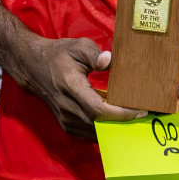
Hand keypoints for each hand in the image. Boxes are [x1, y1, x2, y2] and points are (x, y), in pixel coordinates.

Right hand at [10, 36, 145, 139]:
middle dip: (123, 122)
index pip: (99, 109)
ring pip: (95, 131)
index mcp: (71, 87)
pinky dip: (104, 129)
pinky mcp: (66, 124)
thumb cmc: (59, 55)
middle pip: (99, 124)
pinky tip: (118, 122)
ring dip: (115, 128)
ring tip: (135, 119)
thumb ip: (94, 54)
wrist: (33, 67)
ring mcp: (65, 119)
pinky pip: (89, 132)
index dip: (121, 114)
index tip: (140, 110)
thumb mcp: (77, 46)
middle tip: (144, 115)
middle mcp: (67, 107)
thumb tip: (109, 60)